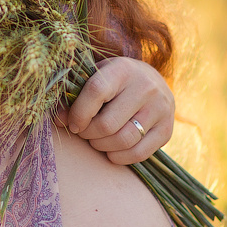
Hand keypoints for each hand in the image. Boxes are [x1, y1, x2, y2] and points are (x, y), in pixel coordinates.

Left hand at [55, 55, 173, 164]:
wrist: (152, 81)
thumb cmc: (115, 81)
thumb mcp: (96, 77)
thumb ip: (75, 95)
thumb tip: (59, 120)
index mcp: (123, 69)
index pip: (96, 92)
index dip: (79, 113)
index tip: (72, 123)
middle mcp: (146, 87)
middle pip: (108, 124)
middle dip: (88, 134)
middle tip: (84, 132)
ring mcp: (160, 109)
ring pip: (123, 140)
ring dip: (102, 146)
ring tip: (96, 140)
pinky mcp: (166, 130)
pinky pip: (138, 154)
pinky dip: (119, 157)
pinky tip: (111, 150)